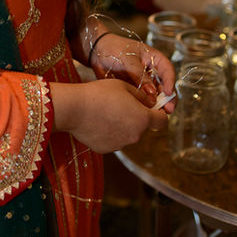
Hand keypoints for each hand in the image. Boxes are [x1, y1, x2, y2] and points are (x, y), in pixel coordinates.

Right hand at [49, 79, 168, 152]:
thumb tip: (149, 103)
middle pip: (142, 127)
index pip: (162, 121)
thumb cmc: (99, 93)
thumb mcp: (124, 87)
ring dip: (121, 125)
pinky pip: (112, 140)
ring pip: (127, 134)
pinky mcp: (106, 149)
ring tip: (105, 112)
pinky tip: (97, 122)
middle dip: (135, 117)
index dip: (159, 113)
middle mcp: (135, 136)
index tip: (153, 108)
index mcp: (143, 119)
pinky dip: (108, 133)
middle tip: (120, 105)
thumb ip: (141, 97)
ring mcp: (120, 145)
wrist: (74, 108)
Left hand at [89, 31, 175, 112]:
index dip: (170, 82)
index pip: (167, 70)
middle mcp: (152, 71)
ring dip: (158, 104)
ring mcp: (144, 81)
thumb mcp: (128, 59)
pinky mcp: (135, 90)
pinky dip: (145, 106)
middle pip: (164, 86)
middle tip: (168, 109)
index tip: (168, 93)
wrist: (96, 52)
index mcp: (154, 59)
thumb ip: (140, 76)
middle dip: (168, 98)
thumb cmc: (113, 48)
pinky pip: (143, 99)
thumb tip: (152, 93)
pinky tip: (145, 112)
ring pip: (155, 95)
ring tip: (157, 114)